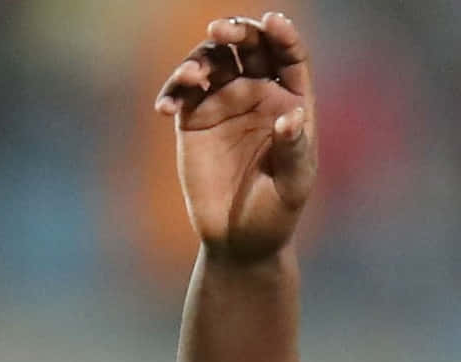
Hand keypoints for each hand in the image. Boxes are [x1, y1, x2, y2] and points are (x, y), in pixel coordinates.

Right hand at [155, 13, 316, 261]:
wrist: (240, 240)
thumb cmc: (276, 212)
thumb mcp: (293, 184)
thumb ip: (294, 149)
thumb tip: (292, 119)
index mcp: (291, 102)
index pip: (291, 57)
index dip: (284, 36)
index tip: (273, 22)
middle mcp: (258, 95)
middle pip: (249, 47)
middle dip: (236, 32)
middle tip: (219, 31)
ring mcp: (224, 103)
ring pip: (210, 61)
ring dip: (198, 59)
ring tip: (191, 78)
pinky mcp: (192, 119)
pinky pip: (181, 92)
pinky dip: (172, 90)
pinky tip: (166, 107)